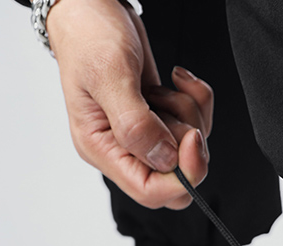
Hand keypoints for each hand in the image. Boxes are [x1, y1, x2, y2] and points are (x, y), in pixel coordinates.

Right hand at [47, 0, 213, 208]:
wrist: (90, 4)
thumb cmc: (88, 35)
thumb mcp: (110, 76)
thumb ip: (136, 125)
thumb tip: (164, 159)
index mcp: (101, 148)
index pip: (148, 191)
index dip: (178, 177)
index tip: (191, 142)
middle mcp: (122, 148)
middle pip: (174, 179)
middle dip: (189, 148)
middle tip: (178, 111)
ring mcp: (142, 134)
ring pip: (188, 150)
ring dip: (188, 114)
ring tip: (164, 88)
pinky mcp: (159, 117)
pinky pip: (193, 123)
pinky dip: (195, 100)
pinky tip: (176, 80)